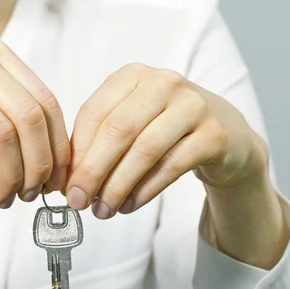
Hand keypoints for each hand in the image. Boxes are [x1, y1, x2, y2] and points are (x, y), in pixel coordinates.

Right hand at [0, 39, 68, 205]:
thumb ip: (9, 115)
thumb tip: (50, 164)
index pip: (46, 103)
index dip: (58, 149)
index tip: (56, 180)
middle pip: (29, 120)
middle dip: (39, 167)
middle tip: (32, 194)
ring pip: (1, 136)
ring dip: (11, 179)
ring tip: (7, 199)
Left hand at [65, 63, 267, 218]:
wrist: (224, 138)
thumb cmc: (164, 132)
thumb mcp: (129, 126)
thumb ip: (98, 146)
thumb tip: (70, 183)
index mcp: (133, 76)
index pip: (94, 114)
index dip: (76, 154)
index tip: (65, 186)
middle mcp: (164, 83)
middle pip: (118, 131)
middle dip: (92, 172)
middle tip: (78, 202)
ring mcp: (192, 106)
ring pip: (144, 151)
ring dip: (117, 187)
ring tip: (103, 211)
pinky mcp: (213, 135)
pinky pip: (170, 167)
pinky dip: (144, 191)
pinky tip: (129, 206)